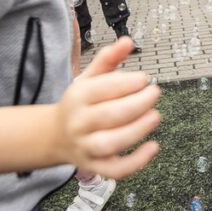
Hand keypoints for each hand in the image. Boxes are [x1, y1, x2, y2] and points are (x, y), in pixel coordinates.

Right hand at [53, 38, 160, 179]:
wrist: (55, 136)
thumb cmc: (80, 103)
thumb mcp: (89, 78)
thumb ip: (108, 59)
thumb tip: (128, 41)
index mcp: (77, 97)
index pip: (102, 89)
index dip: (126, 83)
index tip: (145, 78)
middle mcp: (79, 123)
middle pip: (108, 115)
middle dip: (136, 104)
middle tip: (155, 93)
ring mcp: (86, 147)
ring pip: (111, 143)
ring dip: (136, 130)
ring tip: (155, 116)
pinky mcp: (96, 166)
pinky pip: (115, 170)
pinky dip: (135, 162)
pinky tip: (154, 147)